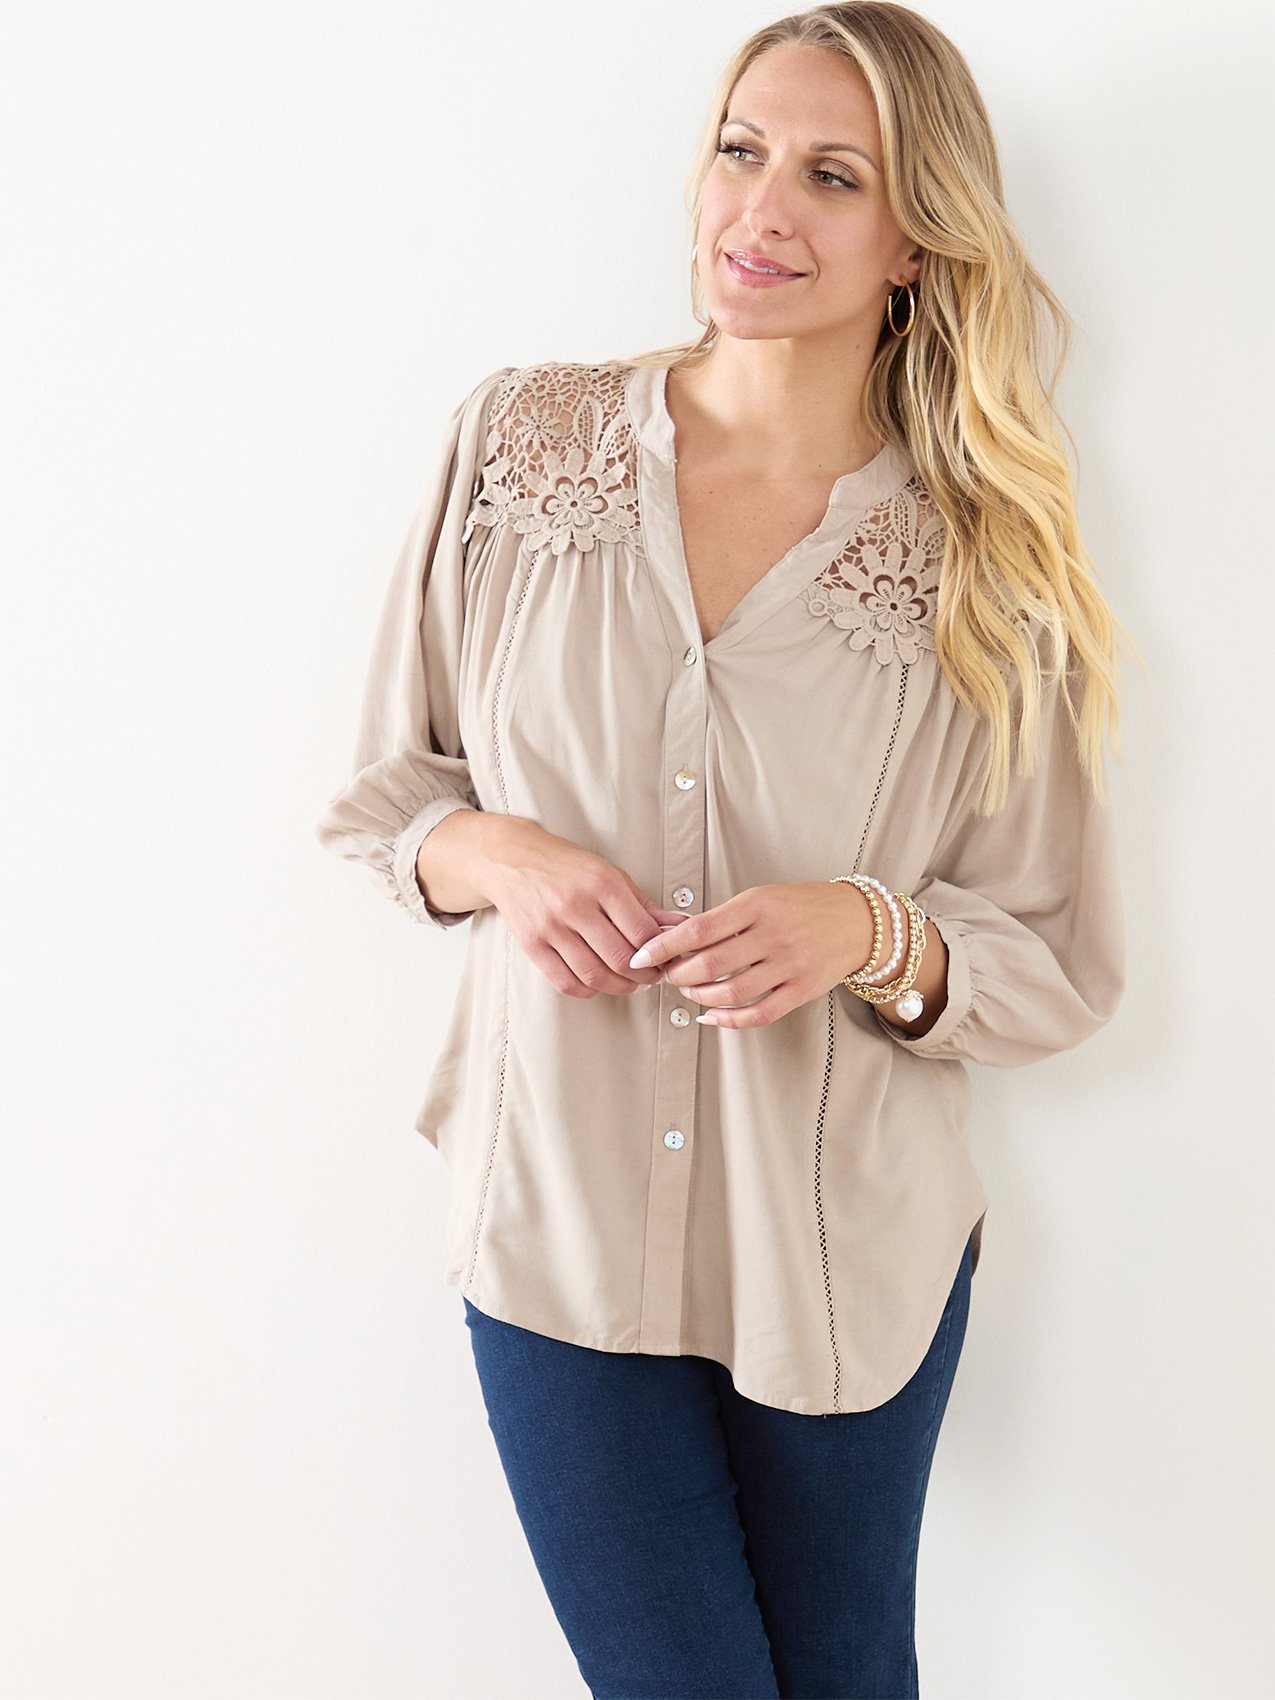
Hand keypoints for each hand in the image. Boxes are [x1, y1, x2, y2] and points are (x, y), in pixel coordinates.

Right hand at [481, 821, 687, 997]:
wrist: (511, 859)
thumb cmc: (564, 865)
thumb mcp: (610, 873)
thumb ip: (644, 903)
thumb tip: (678, 925)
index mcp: (601, 883)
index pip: (641, 932)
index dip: (660, 953)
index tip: (665, 958)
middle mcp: (575, 905)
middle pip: (620, 958)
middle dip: (644, 975)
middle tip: (651, 975)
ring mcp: (551, 927)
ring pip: (594, 975)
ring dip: (619, 987)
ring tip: (629, 982)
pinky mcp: (532, 944)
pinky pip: (565, 982)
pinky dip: (588, 990)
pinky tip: (598, 983)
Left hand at [627, 881, 872, 1027]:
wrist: (858, 921)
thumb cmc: (804, 906)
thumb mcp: (763, 897)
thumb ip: (726, 918)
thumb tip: (677, 937)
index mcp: (758, 905)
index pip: (699, 929)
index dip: (664, 946)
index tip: (641, 956)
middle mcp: (773, 935)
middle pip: (710, 964)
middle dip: (678, 975)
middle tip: (666, 976)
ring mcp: (789, 965)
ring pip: (731, 992)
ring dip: (700, 997)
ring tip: (688, 992)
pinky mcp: (802, 991)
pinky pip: (759, 1013)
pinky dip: (729, 1021)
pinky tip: (711, 1017)